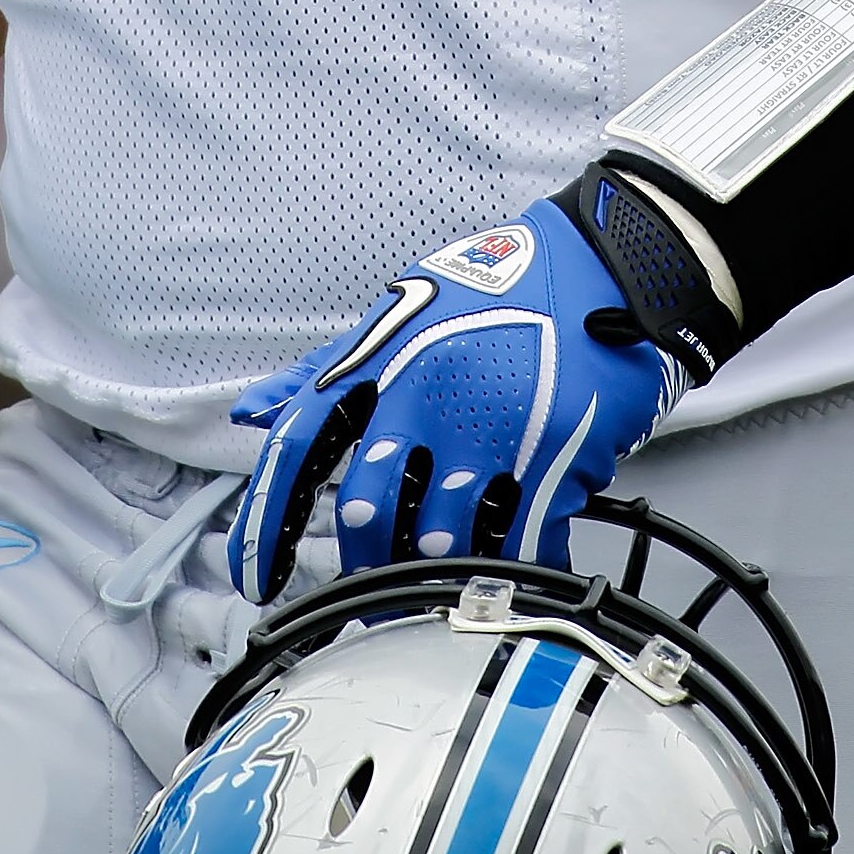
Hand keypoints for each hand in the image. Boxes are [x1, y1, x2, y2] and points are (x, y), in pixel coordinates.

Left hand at [226, 198, 680, 601]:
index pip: (298, 447)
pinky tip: (502, 567)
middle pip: (369, 511)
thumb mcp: (401, 311)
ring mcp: (487, 425)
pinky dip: (504, 566)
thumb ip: (324, 368)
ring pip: (440, 540)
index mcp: (378, 355)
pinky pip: (515, 542)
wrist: (603, 263)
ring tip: (437, 584)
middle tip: (369, 591)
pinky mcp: (549, 452)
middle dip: (364, 565)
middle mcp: (423, 390)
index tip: (255, 579)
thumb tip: (251, 413)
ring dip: (435, 573)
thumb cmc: (497, 290)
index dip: (266, 522)